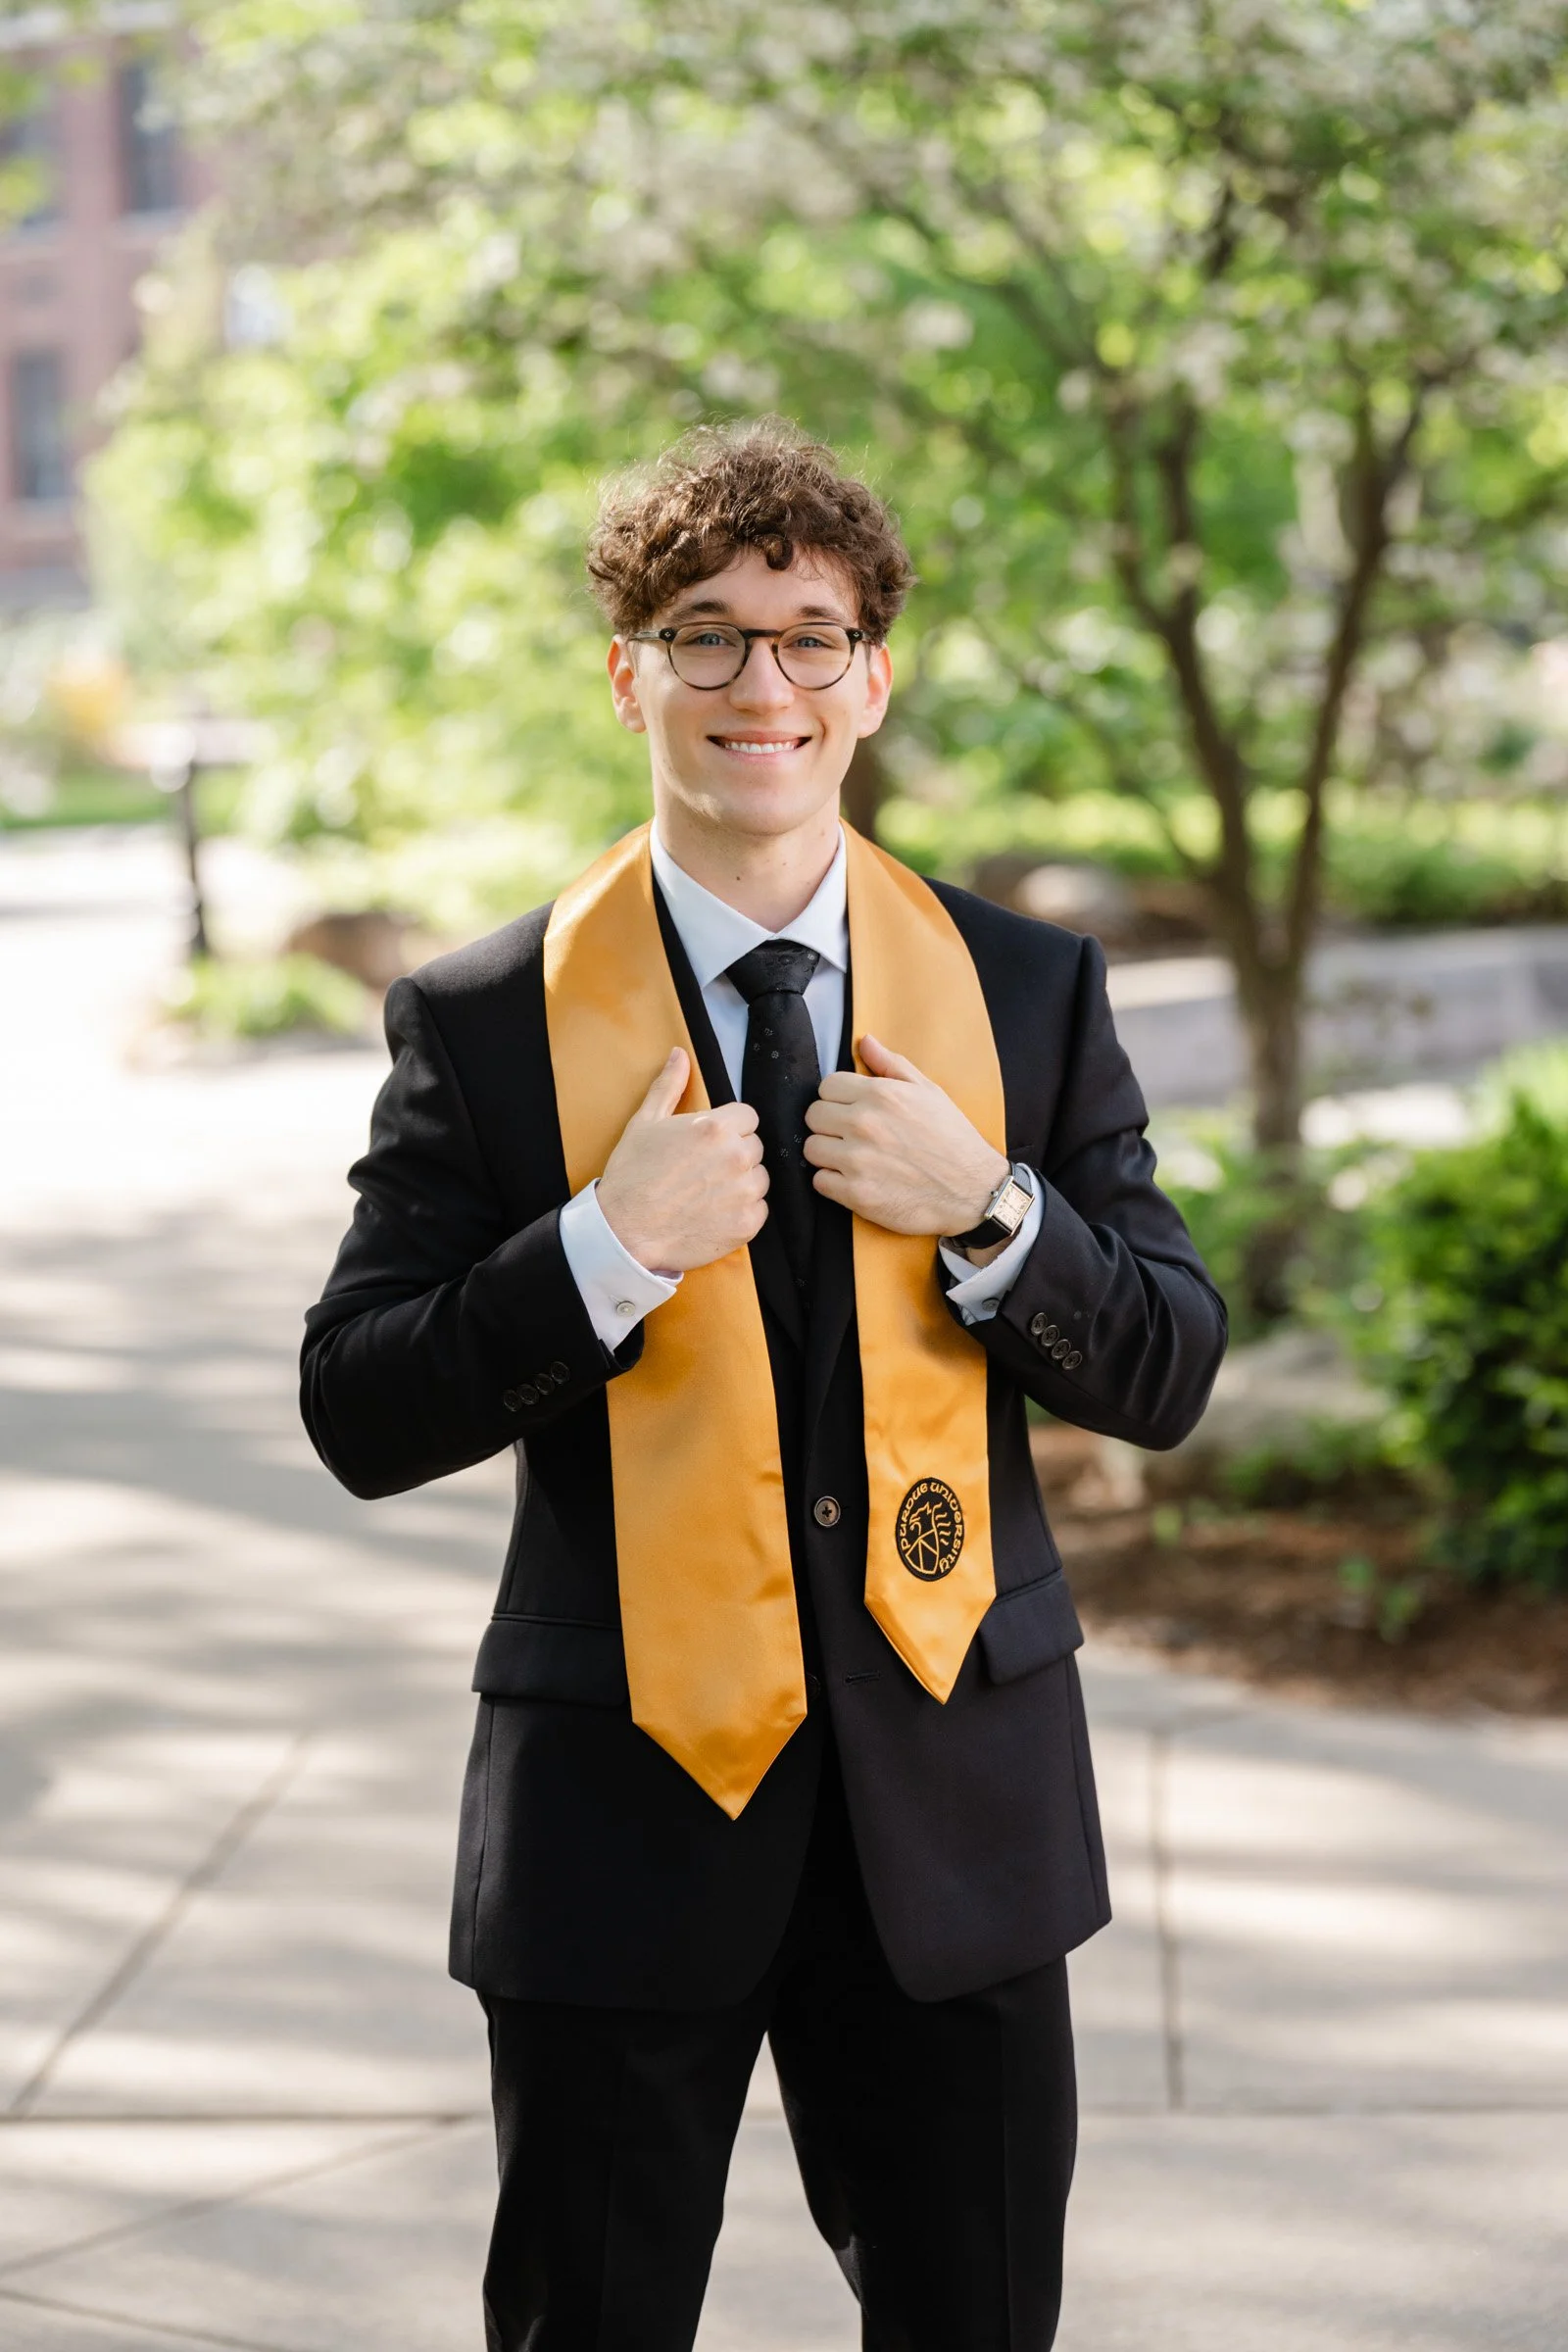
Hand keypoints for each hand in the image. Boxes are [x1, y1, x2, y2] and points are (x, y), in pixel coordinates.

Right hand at [597, 1048, 768, 1272]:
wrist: (624, 1230)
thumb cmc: (632, 1175)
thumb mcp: (645, 1122)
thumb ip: (669, 1086)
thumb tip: (680, 1054)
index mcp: (716, 1127)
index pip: (747, 1117)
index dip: (729, 1129)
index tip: (709, 1144)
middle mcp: (736, 1156)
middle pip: (753, 1147)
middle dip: (734, 1155)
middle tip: (703, 1171)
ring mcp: (745, 1192)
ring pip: (759, 1178)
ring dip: (741, 1183)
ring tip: (707, 1193)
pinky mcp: (747, 1223)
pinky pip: (758, 1210)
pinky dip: (741, 1213)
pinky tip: (713, 1214)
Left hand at [803, 1033, 1008, 1240]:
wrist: (974, 1191)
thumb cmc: (952, 1140)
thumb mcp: (929, 1092)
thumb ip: (892, 1064)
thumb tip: (865, 1041)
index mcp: (880, 1094)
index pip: (827, 1086)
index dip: (838, 1099)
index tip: (851, 1110)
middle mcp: (864, 1124)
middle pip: (813, 1116)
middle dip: (829, 1125)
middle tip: (851, 1136)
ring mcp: (857, 1161)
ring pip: (811, 1149)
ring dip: (828, 1154)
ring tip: (853, 1159)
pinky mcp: (856, 1194)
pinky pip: (820, 1182)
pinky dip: (833, 1183)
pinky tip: (856, 1180)